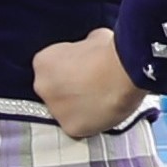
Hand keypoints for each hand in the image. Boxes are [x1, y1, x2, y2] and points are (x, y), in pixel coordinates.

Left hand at [25, 30, 141, 143]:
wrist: (125, 71)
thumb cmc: (111, 51)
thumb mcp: (92, 39)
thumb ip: (84, 48)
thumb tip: (91, 49)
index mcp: (43, 62)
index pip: (52, 70)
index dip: (70, 70)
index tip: (85, 72)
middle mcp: (41, 86)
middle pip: (54, 92)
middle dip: (71, 90)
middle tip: (94, 88)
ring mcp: (54, 109)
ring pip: (66, 111)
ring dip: (80, 108)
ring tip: (103, 102)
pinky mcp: (71, 127)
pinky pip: (81, 127)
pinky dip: (93, 122)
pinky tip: (106, 113)